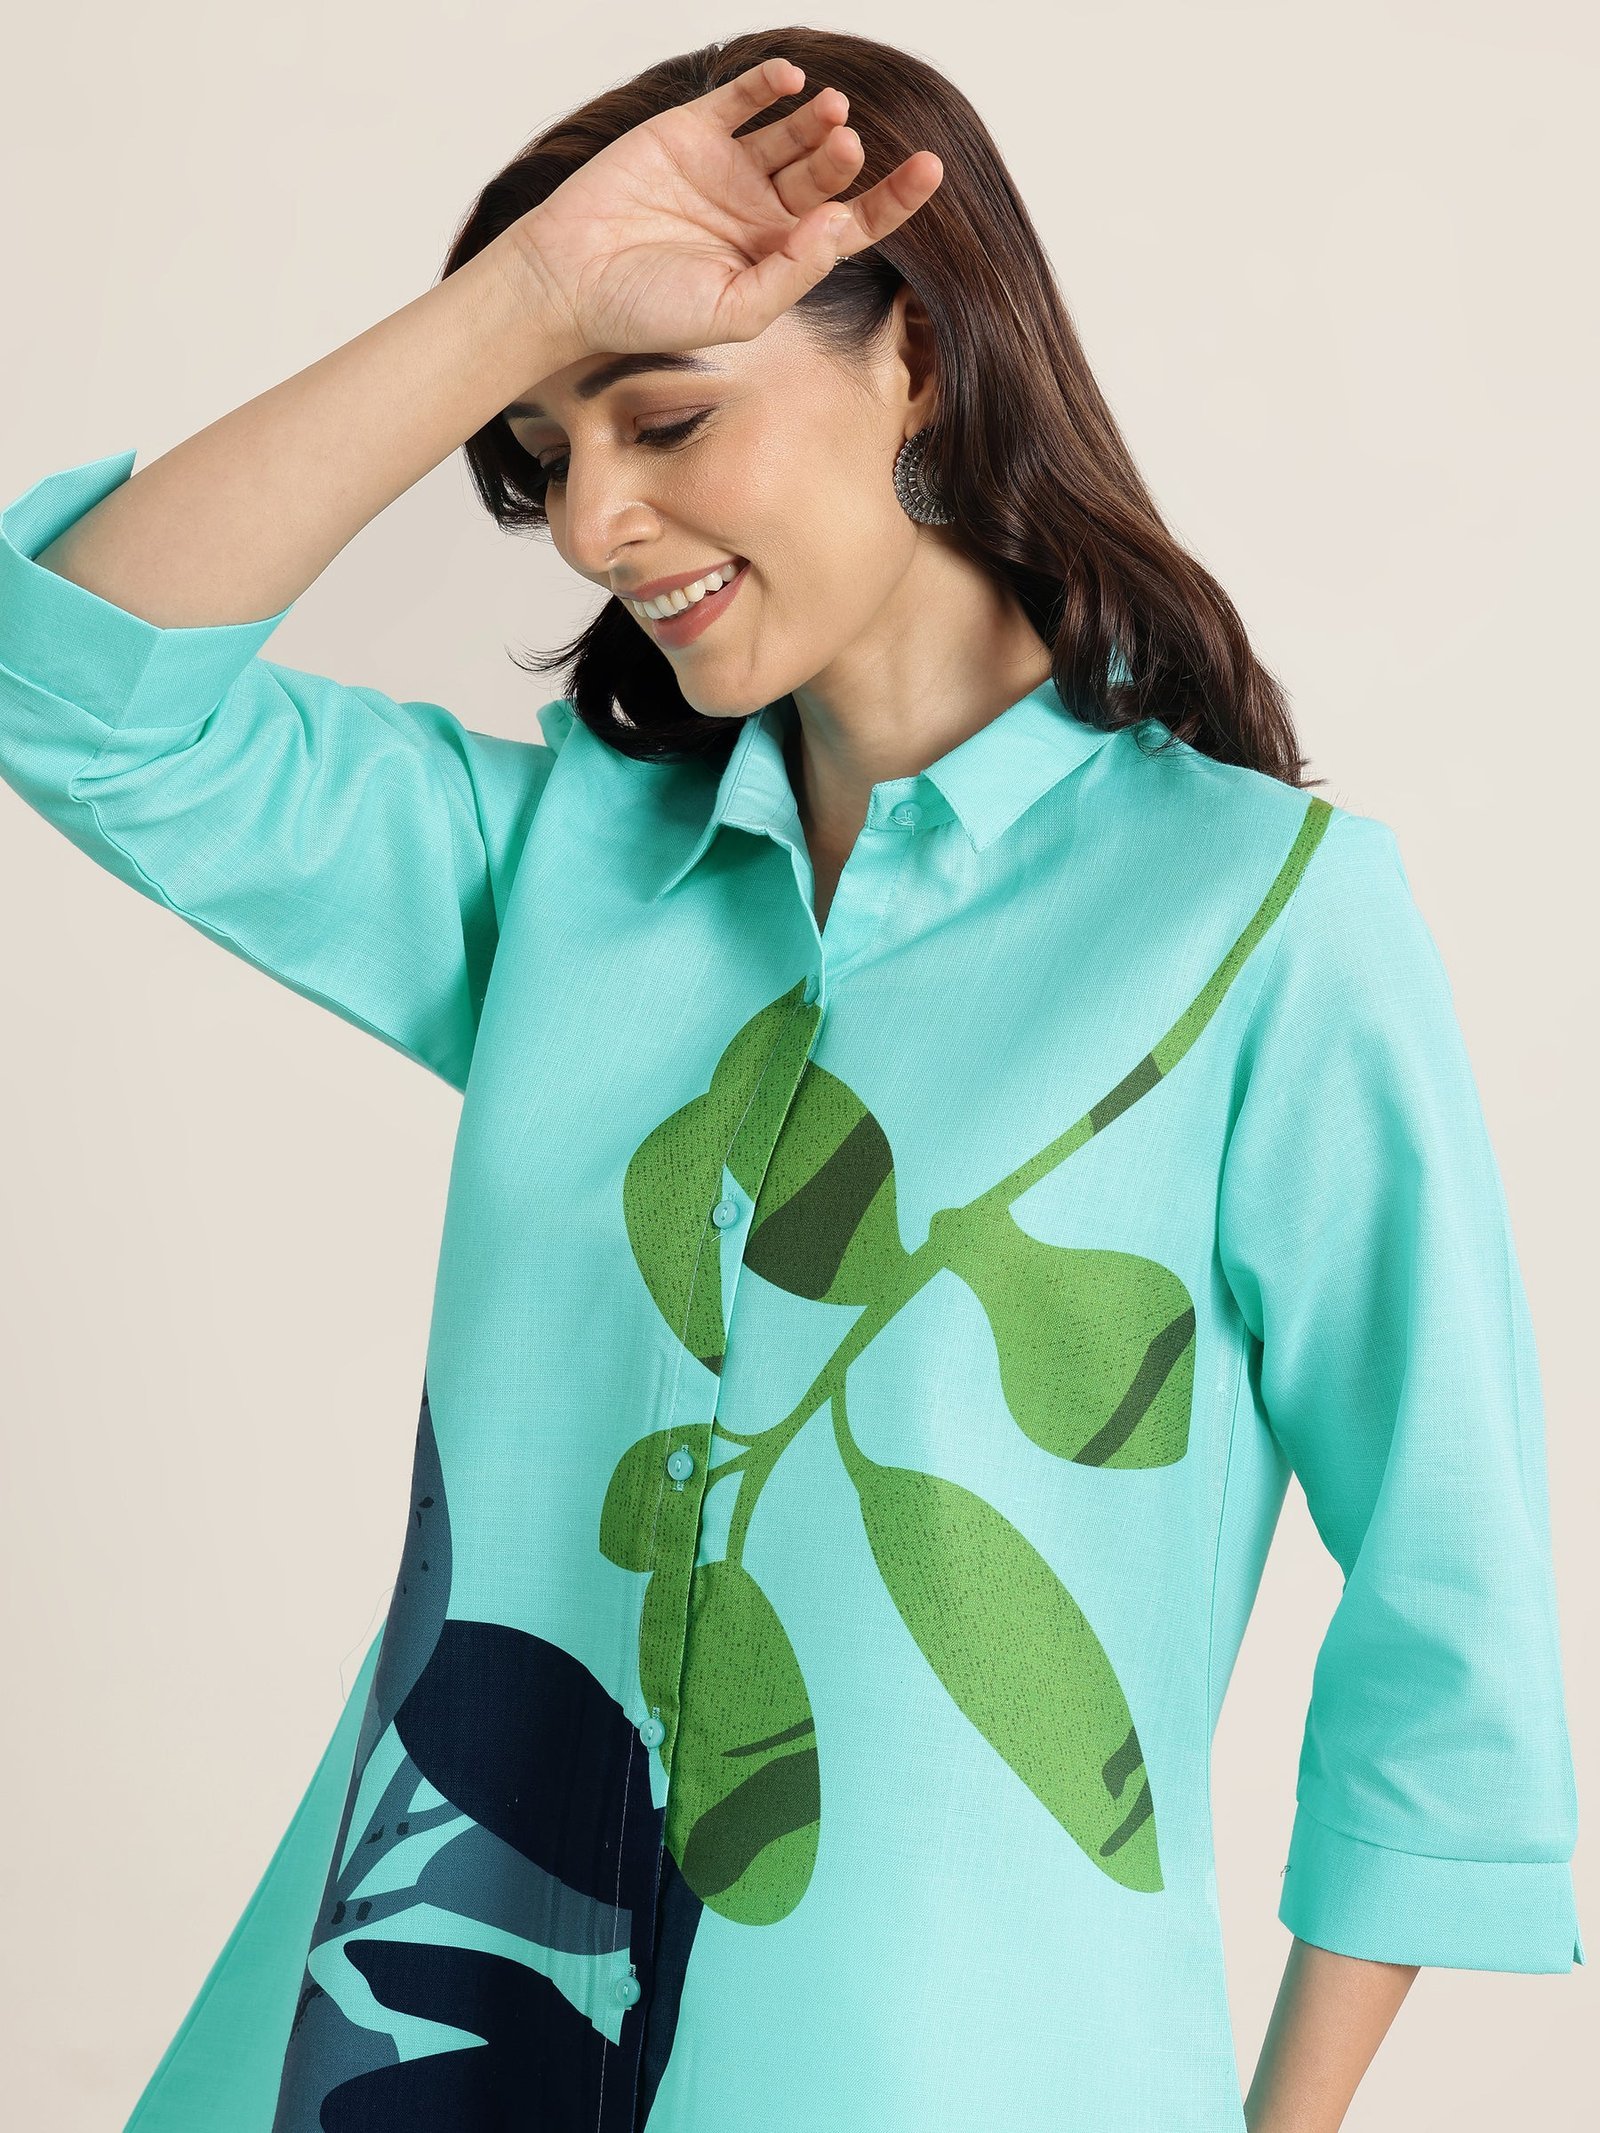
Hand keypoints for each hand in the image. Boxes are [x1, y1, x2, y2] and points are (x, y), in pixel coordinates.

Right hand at [507, 54, 942, 363]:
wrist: (569, 280)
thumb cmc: (646, 313)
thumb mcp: (733, 312)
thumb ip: (792, 274)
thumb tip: (842, 224)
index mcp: (776, 259)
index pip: (851, 225)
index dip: (894, 199)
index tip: (930, 170)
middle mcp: (758, 212)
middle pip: (826, 175)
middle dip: (844, 159)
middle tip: (846, 148)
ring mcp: (725, 169)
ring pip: (791, 133)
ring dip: (818, 120)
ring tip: (831, 114)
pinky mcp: (689, 132)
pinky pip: (740, 98)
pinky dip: (768, 84)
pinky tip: (790, 81)